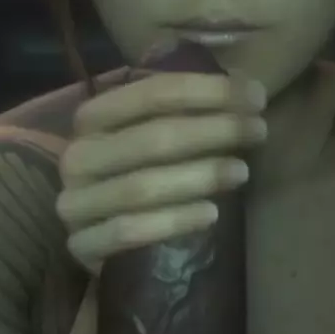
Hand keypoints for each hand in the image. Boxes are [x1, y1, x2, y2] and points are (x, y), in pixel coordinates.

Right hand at [57, 71, 267, 273]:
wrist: (100, 235)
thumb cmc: (138, 173)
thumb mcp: (152, 132)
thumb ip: (187, 110)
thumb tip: (249, 87)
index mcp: (92, 118)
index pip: (150, 94)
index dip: (208, 91)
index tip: (256, 96)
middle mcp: (77, 158)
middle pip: (151, 139)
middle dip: (213, 131)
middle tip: (258, 131)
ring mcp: (76, 204)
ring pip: (141, 187)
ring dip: (199, 177)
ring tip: (242, 172)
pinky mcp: (82, 245)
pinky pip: (129, 231)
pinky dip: (174, 221)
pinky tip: (212, 214)